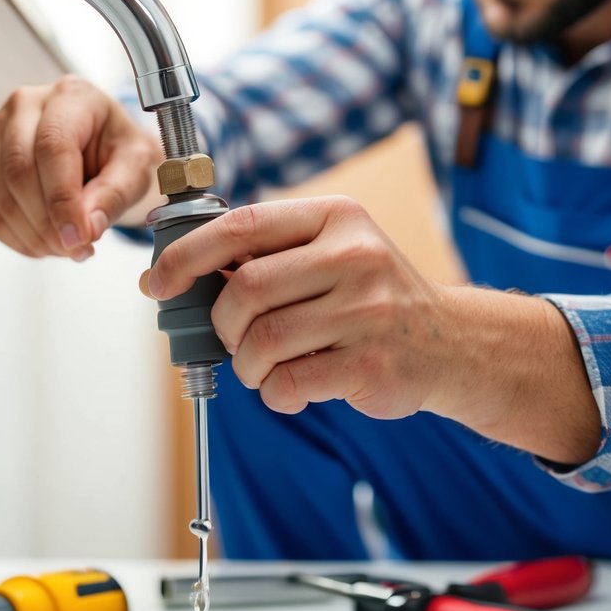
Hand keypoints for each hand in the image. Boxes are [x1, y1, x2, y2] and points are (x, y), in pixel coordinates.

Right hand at [0, 75, 161, 260]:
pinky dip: (20, 239)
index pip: (53, 147)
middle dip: (47, 223)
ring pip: (2, 197)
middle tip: (77, 249)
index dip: (62, 200)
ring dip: (34, 236)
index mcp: (70, 97)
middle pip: (19, 171)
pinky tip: (47, 242)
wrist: (103, 150)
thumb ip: (115, 194)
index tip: (79, 237)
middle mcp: (26, 106)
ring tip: (68, 247)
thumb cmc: (119, 150)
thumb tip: (89, 226)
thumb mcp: (136, 167)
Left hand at [146, 194, 601, 462]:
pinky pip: (289, 384)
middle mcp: (353, 255)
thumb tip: (179, 267)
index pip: (240, 226)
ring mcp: (366, 310)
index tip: (159, 282)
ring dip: (249, 366)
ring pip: (261, 342)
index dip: (186, 256)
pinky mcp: (370, 362)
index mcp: (335, 217)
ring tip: (266, 367)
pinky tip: (294, 387)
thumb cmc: (372, 298)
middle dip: (222, 325)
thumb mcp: (331, 250)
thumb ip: (268, 251)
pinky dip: (276, 394)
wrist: (451, 343)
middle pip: (243, 290)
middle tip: (234, 338)